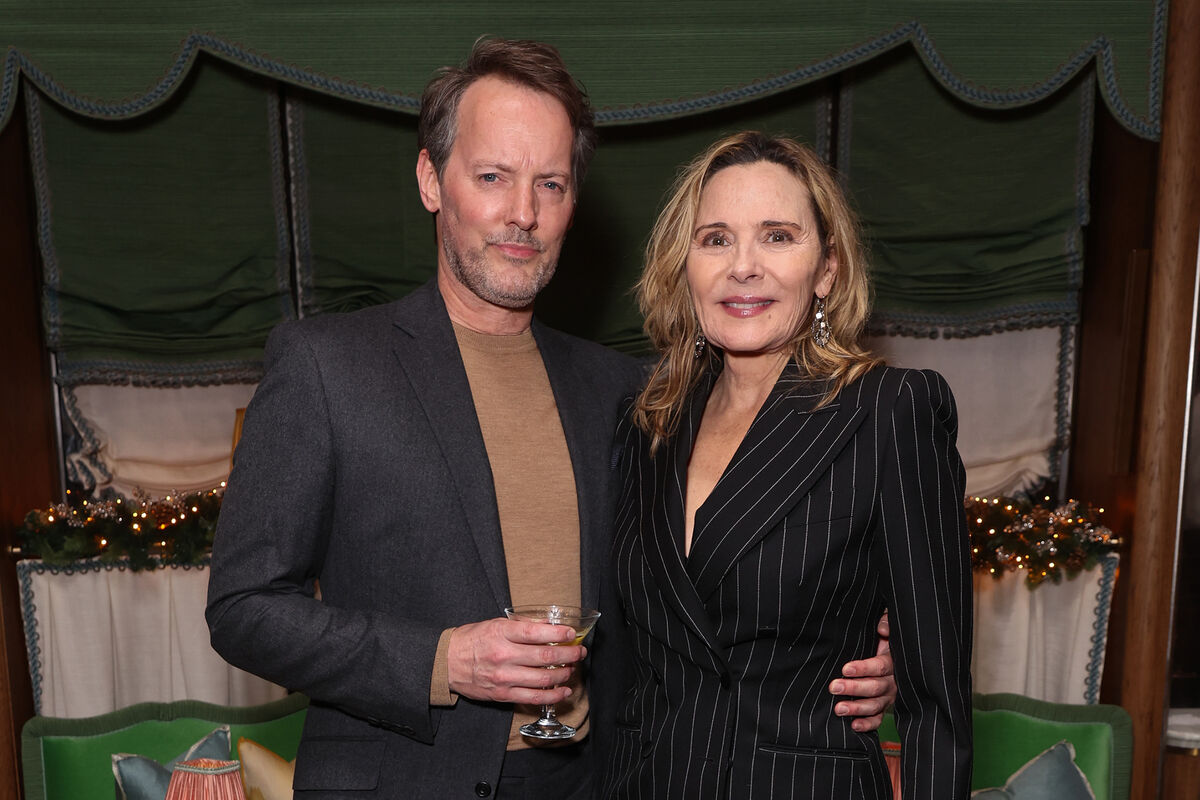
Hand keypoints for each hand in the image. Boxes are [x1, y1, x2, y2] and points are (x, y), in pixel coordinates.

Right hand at [447, 617, 584, 704]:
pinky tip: (563, 691)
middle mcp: (503, 655)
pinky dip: (552, 696)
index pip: (537, 633)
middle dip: (568, 654)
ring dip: (564, 674)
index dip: (559, 633)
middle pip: (545, 656)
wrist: (445, 663)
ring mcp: (504, 677)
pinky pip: (533, 698)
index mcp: (501, 633)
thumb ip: (521, 625)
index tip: (572, 633)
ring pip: (543, 678)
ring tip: (572, 669)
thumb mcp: (494, 624)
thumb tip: (547, 624)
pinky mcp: (502, 694)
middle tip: (579, 652)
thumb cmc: (471, 641)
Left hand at [829, 611, 896, 731]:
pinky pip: (878, 719)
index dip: (863, 668)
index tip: (845, 669)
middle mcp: (893, 681)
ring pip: (875, 705)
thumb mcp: (887, 627)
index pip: (879, 666)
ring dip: (857, 708)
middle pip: (875, 687)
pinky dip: (867, 724)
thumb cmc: (884, 640)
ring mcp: (889, 696)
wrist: (895, 656)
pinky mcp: (884, 707)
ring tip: (839, 709)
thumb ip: (887, 623)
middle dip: (854, 688)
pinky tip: (854, 725)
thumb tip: (882, 629)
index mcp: (892, 661)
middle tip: (834, 687)